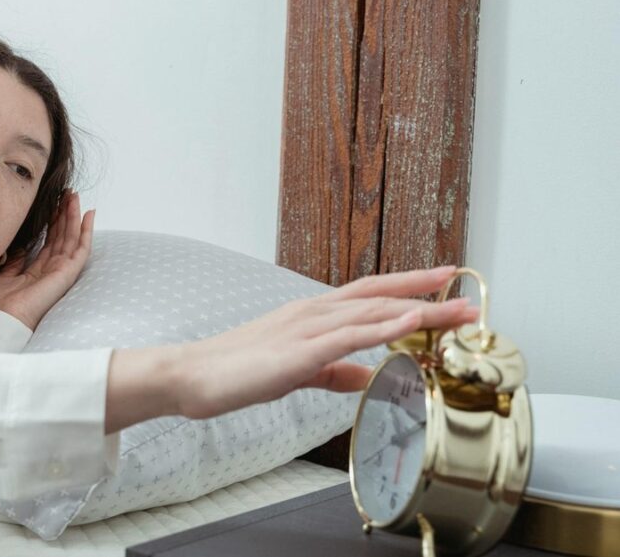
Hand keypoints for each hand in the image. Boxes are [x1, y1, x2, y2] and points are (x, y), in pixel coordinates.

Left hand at [0, 191, 94, 330]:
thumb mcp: (4, 276)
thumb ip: (16, 261)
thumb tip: (22, 246)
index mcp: (37, 273)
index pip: (49, 243)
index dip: (52, 222)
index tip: (52, 204)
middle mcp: (51, 271)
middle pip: (62, 237)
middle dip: (64, 214)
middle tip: (66, 193)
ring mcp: (61, 272)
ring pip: (72, 238)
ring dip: (74, 216)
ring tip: (74, 196)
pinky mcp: (67, 273)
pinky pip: (81, 249)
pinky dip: (86, 231)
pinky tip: (88, 214)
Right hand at [170, 266, 478, 419]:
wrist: (191, 375)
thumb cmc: (234, 372)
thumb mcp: (294, 371)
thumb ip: (333, 371)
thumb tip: (367, 374)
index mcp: (310, 315)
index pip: (369, 295)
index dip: (408, 288)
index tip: (444, 285)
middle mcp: (312, 312)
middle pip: (380, 297)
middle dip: (428, 295)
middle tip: (470, 297)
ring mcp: (305, 328)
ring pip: (372, 311)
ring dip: (419, 308)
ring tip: (457, 310)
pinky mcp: (297, 350)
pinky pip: (347, 335)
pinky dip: (382, 325)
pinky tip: (410, 321)